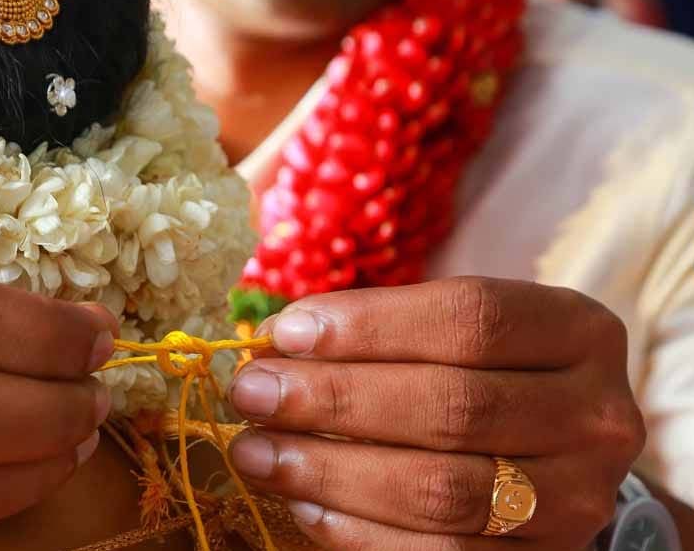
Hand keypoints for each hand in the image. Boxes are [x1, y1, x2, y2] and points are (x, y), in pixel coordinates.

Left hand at [227, 277, 645, 549]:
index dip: (370, 326)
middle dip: (333, 400)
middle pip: (452, 405)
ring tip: (257, 453)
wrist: (550, 456)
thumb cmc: (483, 373)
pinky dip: (356, 530)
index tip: (286, 334)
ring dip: (329, 471)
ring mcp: (577, 500)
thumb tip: (278, 345)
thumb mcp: (456, 333)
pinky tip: (301, 504)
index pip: (472, 318)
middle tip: (252, 393)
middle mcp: (595, 417)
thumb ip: (382, 332)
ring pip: (441, 489)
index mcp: (580, 333)